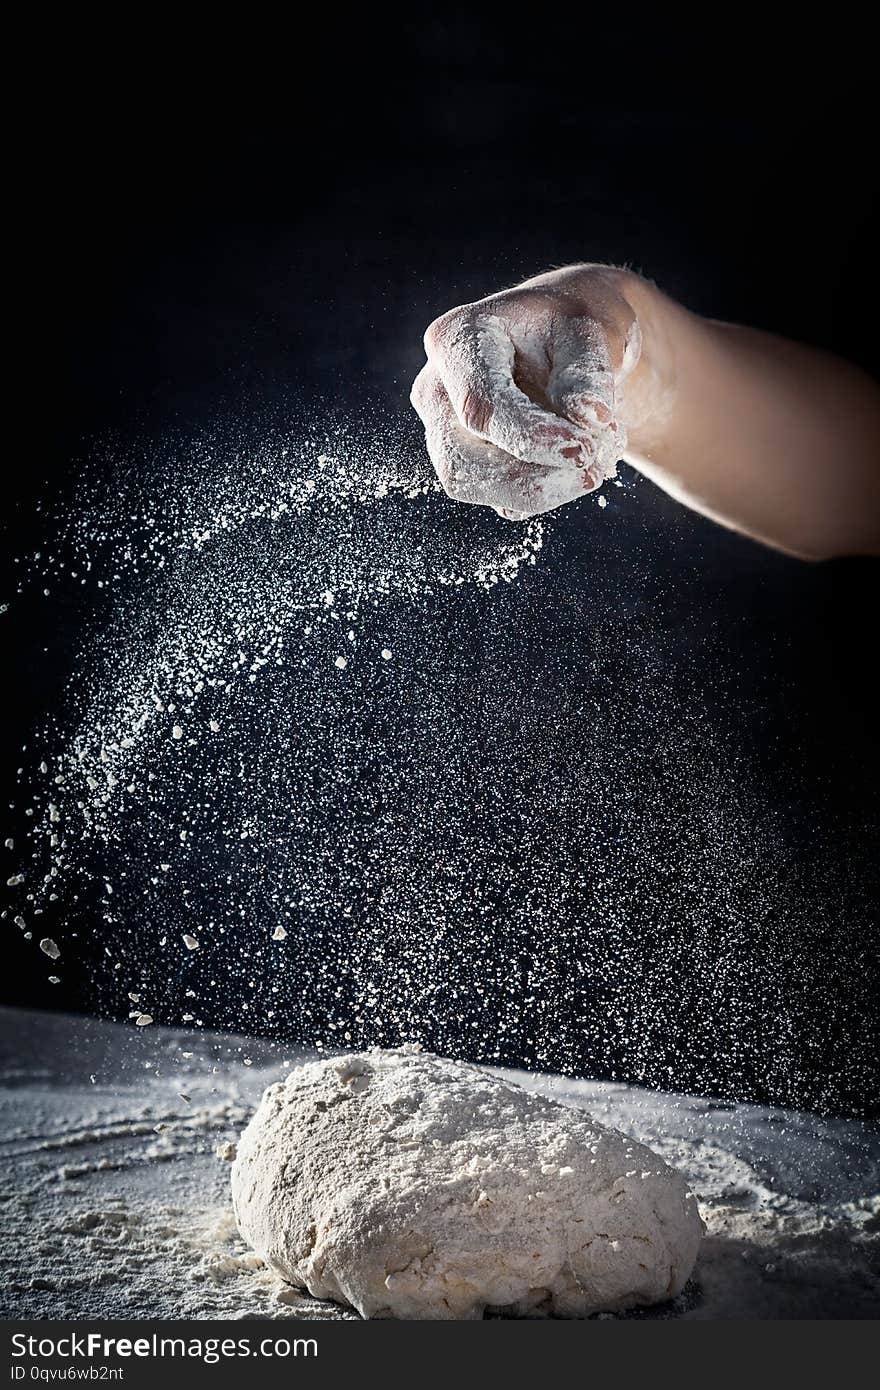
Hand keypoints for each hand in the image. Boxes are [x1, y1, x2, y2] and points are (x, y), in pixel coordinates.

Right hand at [410, 265, 649, 519]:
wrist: (570, 340)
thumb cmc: (576, 324)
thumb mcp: (594, 327)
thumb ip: (588, 373)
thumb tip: (588, 419)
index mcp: (456, 339)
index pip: (480, 406)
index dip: (531, 438)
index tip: (586, 450)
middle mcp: (436, 390)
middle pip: (465, 461)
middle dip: (538, 476)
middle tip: (601, 462)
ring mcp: (444, 432)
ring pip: (478, 488)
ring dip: (548, 488)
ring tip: (600, 456)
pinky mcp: (467, 466)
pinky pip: (503, 501)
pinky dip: (550, 492)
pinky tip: (578, 462)